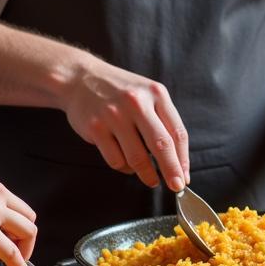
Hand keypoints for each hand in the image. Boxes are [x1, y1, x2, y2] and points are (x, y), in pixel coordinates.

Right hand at [61, 56, 188, 191]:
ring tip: (150, 178)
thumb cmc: (120, 92)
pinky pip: (116, 160)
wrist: (79, 78)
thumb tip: (178, 162)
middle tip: (175, 187)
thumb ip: (164, 122)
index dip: (183, 159)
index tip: (184, 177)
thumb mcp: (147, 95)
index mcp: (155, 94)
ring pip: (137, 158)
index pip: (177, 133)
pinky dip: (124, 167)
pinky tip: (125, 161)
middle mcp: (136, 102)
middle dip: (171, 171)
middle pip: (161, 145)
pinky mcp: (95, 128)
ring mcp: (114, 115)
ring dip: (147, 174)